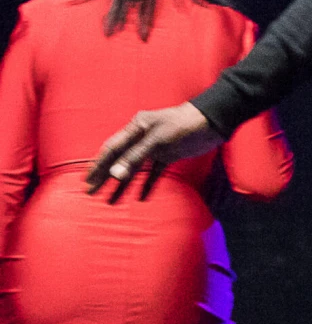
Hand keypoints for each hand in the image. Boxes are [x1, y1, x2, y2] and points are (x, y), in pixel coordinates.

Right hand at [85, 103, 222, 201]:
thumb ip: (136, 156)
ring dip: (123, 184)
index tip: (87, 180)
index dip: (98, 164)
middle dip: (105, 176)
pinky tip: (141, 198)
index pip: (112, 148)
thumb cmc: (183, 125)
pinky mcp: (169, 155)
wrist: (212, 122)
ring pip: (135, 169)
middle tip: (91, 193)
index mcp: (137, 127)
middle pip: (119, 159)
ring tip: (112, 202)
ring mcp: (155, 147)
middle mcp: (143, 137)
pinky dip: (147, 184)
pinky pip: (154, 172)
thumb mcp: (158, 139)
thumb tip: (115, 174)